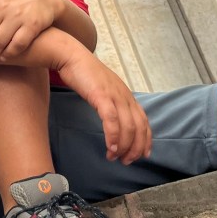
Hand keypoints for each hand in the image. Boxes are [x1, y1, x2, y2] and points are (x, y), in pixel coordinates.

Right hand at [58, 49, 151, 163]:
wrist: (71, 56)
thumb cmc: (84, 73)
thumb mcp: (104, 89)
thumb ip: (111, 102)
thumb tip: (113, 119)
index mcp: (126, 95)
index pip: (144, 121)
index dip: (146, 140)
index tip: (142, 154)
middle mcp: (124, 95)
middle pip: (139, 127)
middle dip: (135, 148)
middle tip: (126, 161)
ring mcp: (114, 95)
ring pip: (127, 126)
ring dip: (123, 146)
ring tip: (114, 157)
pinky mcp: (101, 95)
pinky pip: (111, 120)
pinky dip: (113, 136)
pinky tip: (110, 146)